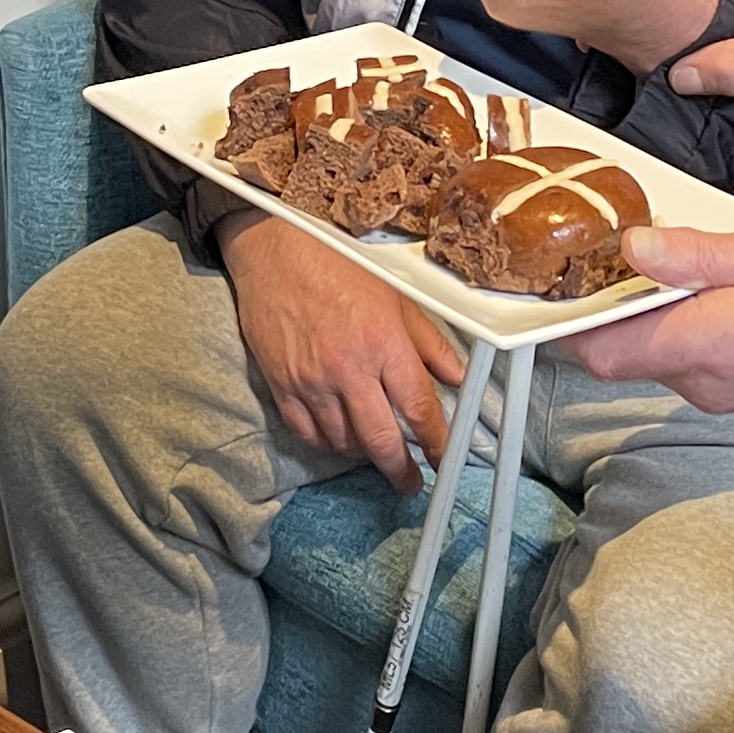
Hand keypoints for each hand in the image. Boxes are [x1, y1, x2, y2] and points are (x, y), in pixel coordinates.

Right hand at [225, 213, 467, 491]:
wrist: (276, 249)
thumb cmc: (338, 265)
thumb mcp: (396, 297)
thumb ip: (429, 342)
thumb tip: (457, 376)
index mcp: (384, 343)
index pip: (419, 408)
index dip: (436, 443)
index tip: (444, 459)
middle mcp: (349, 368)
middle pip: (381, 440)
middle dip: (400, 470)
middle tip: (409, 483)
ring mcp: (312, 381)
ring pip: (343, 442)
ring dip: (362, 453)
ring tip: (373, 448)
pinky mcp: (281, 385)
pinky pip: (307, 433)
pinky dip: (326, 442)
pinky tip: (338, 437)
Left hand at [579, 221, 733, 491]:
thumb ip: (697, 255)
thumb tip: (634, 250)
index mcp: (702, 345)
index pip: (600, 351)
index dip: (565, 319)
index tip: (553, 277)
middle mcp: (700, 378)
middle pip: (618, 350)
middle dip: (601, 304)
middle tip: (601, 247)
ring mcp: (717, 386)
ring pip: (650, 348)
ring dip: (642, 307)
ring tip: (655, 252)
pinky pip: (683, 351)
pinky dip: (674, 317)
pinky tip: (696, 280)